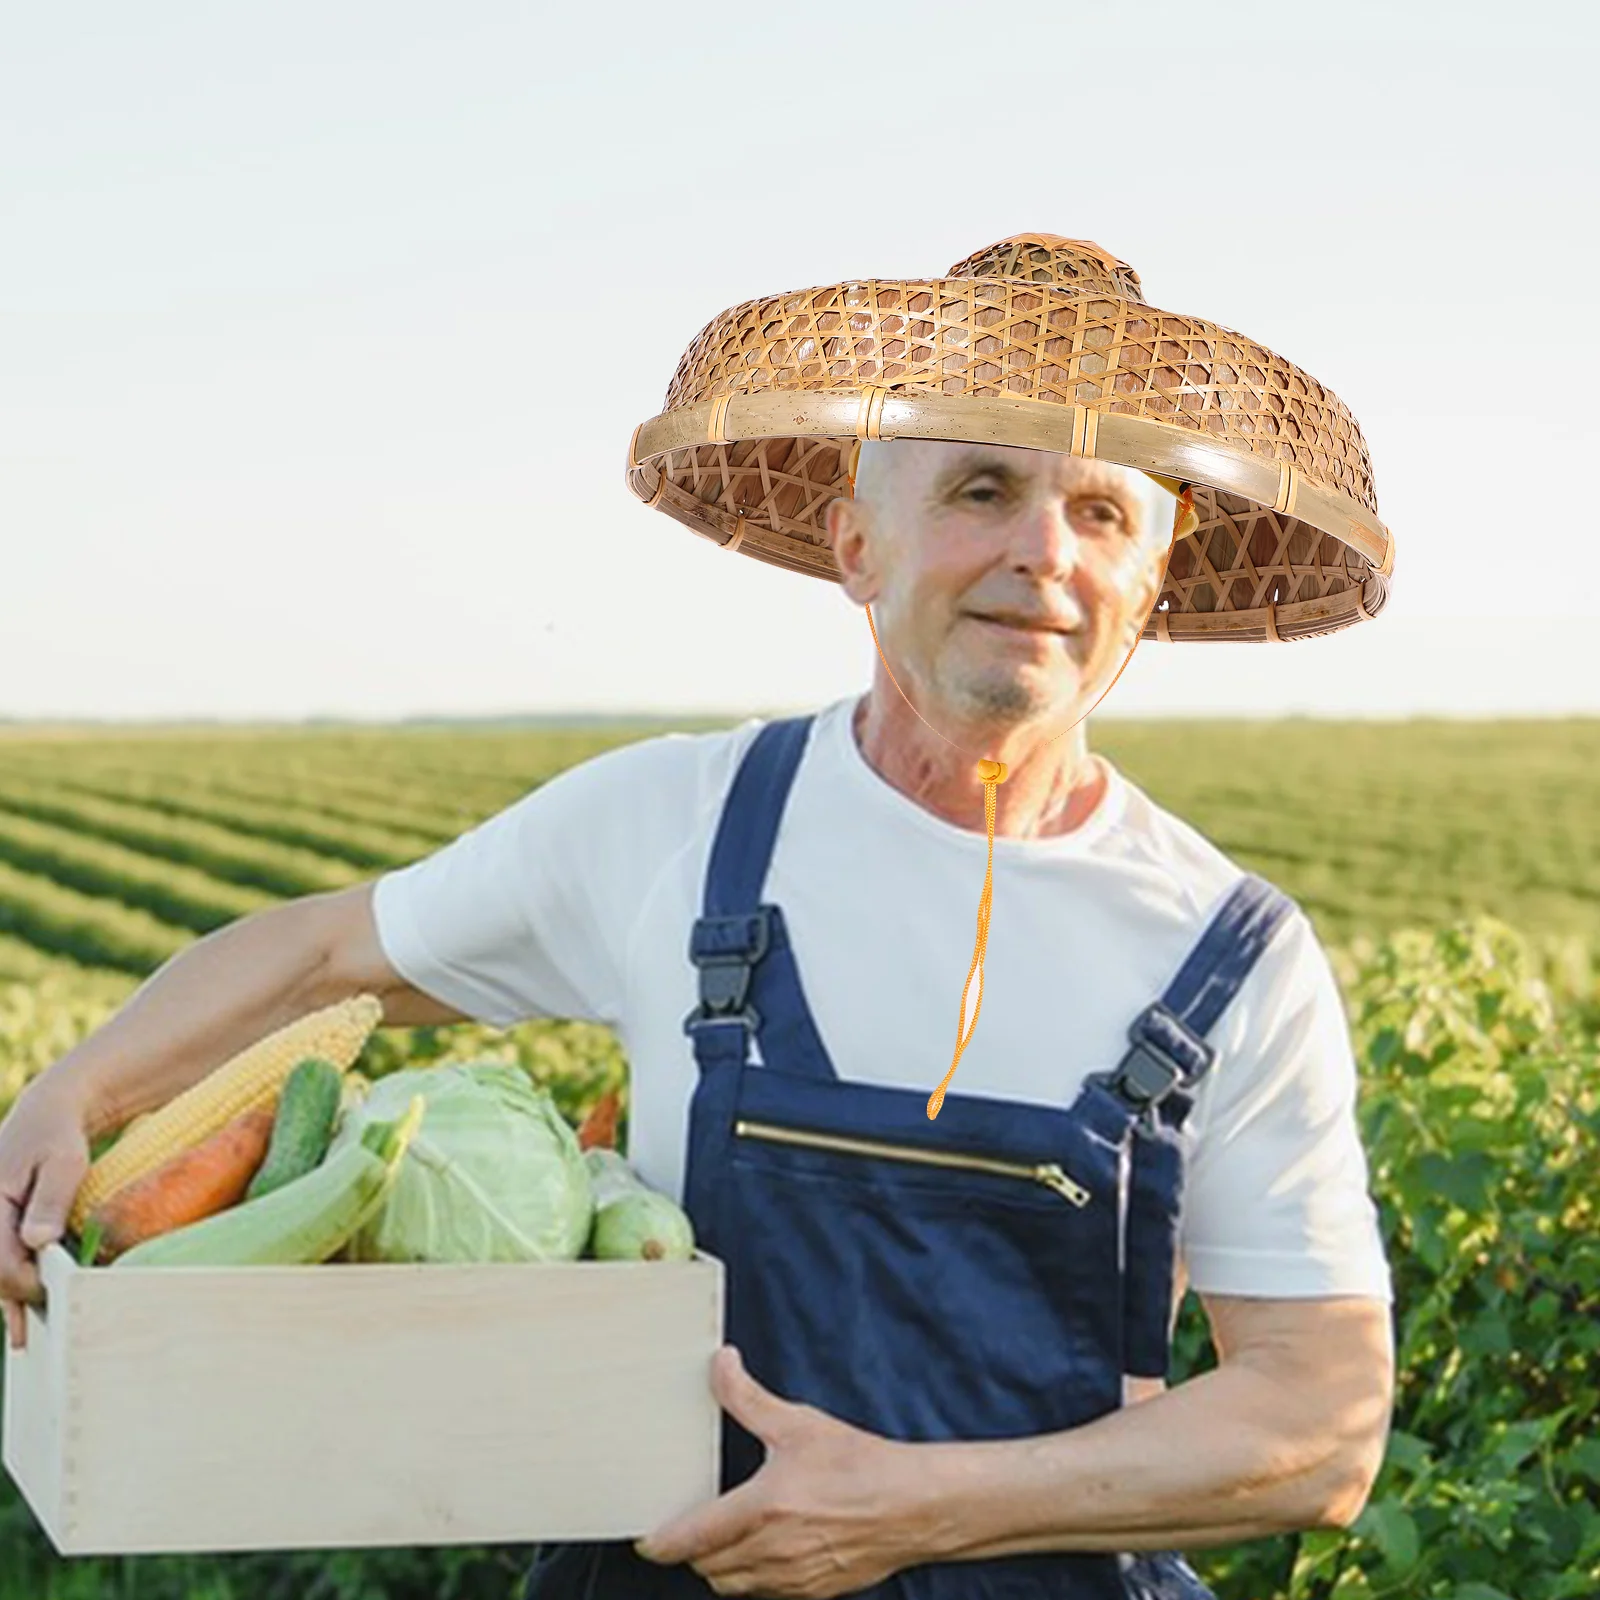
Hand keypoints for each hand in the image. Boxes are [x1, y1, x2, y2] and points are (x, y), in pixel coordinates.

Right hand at [0, 1075, 93, 1350]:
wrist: (48, 1115)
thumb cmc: (59, 1136)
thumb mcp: (65, 1161)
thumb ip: (51, 1200)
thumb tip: (37, 1242)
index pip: (0, 1257)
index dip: (26, 1280)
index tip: (55, 1291)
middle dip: (17, 1296)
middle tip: (47, 1322)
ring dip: (10, 1300)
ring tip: (28, 1338)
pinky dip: (8, 1289)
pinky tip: (17, 1321)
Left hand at [634, 1345, 925, 1597]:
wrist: (914, 1506)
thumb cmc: (860, 1465)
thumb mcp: (798, 1422)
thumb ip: (748, 1397)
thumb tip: (720, 1365)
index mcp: (762, 1510)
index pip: (691, 1540)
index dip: (660, 1543)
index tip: (647, 1539)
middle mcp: (772, 1552)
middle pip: (707, 1569)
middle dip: (693, 1552)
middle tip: (691, 1526)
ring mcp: (793, 1579)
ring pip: (735, 1586)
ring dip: (722, 1566)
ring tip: (726, 1536)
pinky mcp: (814, 1591)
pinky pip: (766, 1594)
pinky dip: (755, 1576)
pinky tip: (767, 1548)